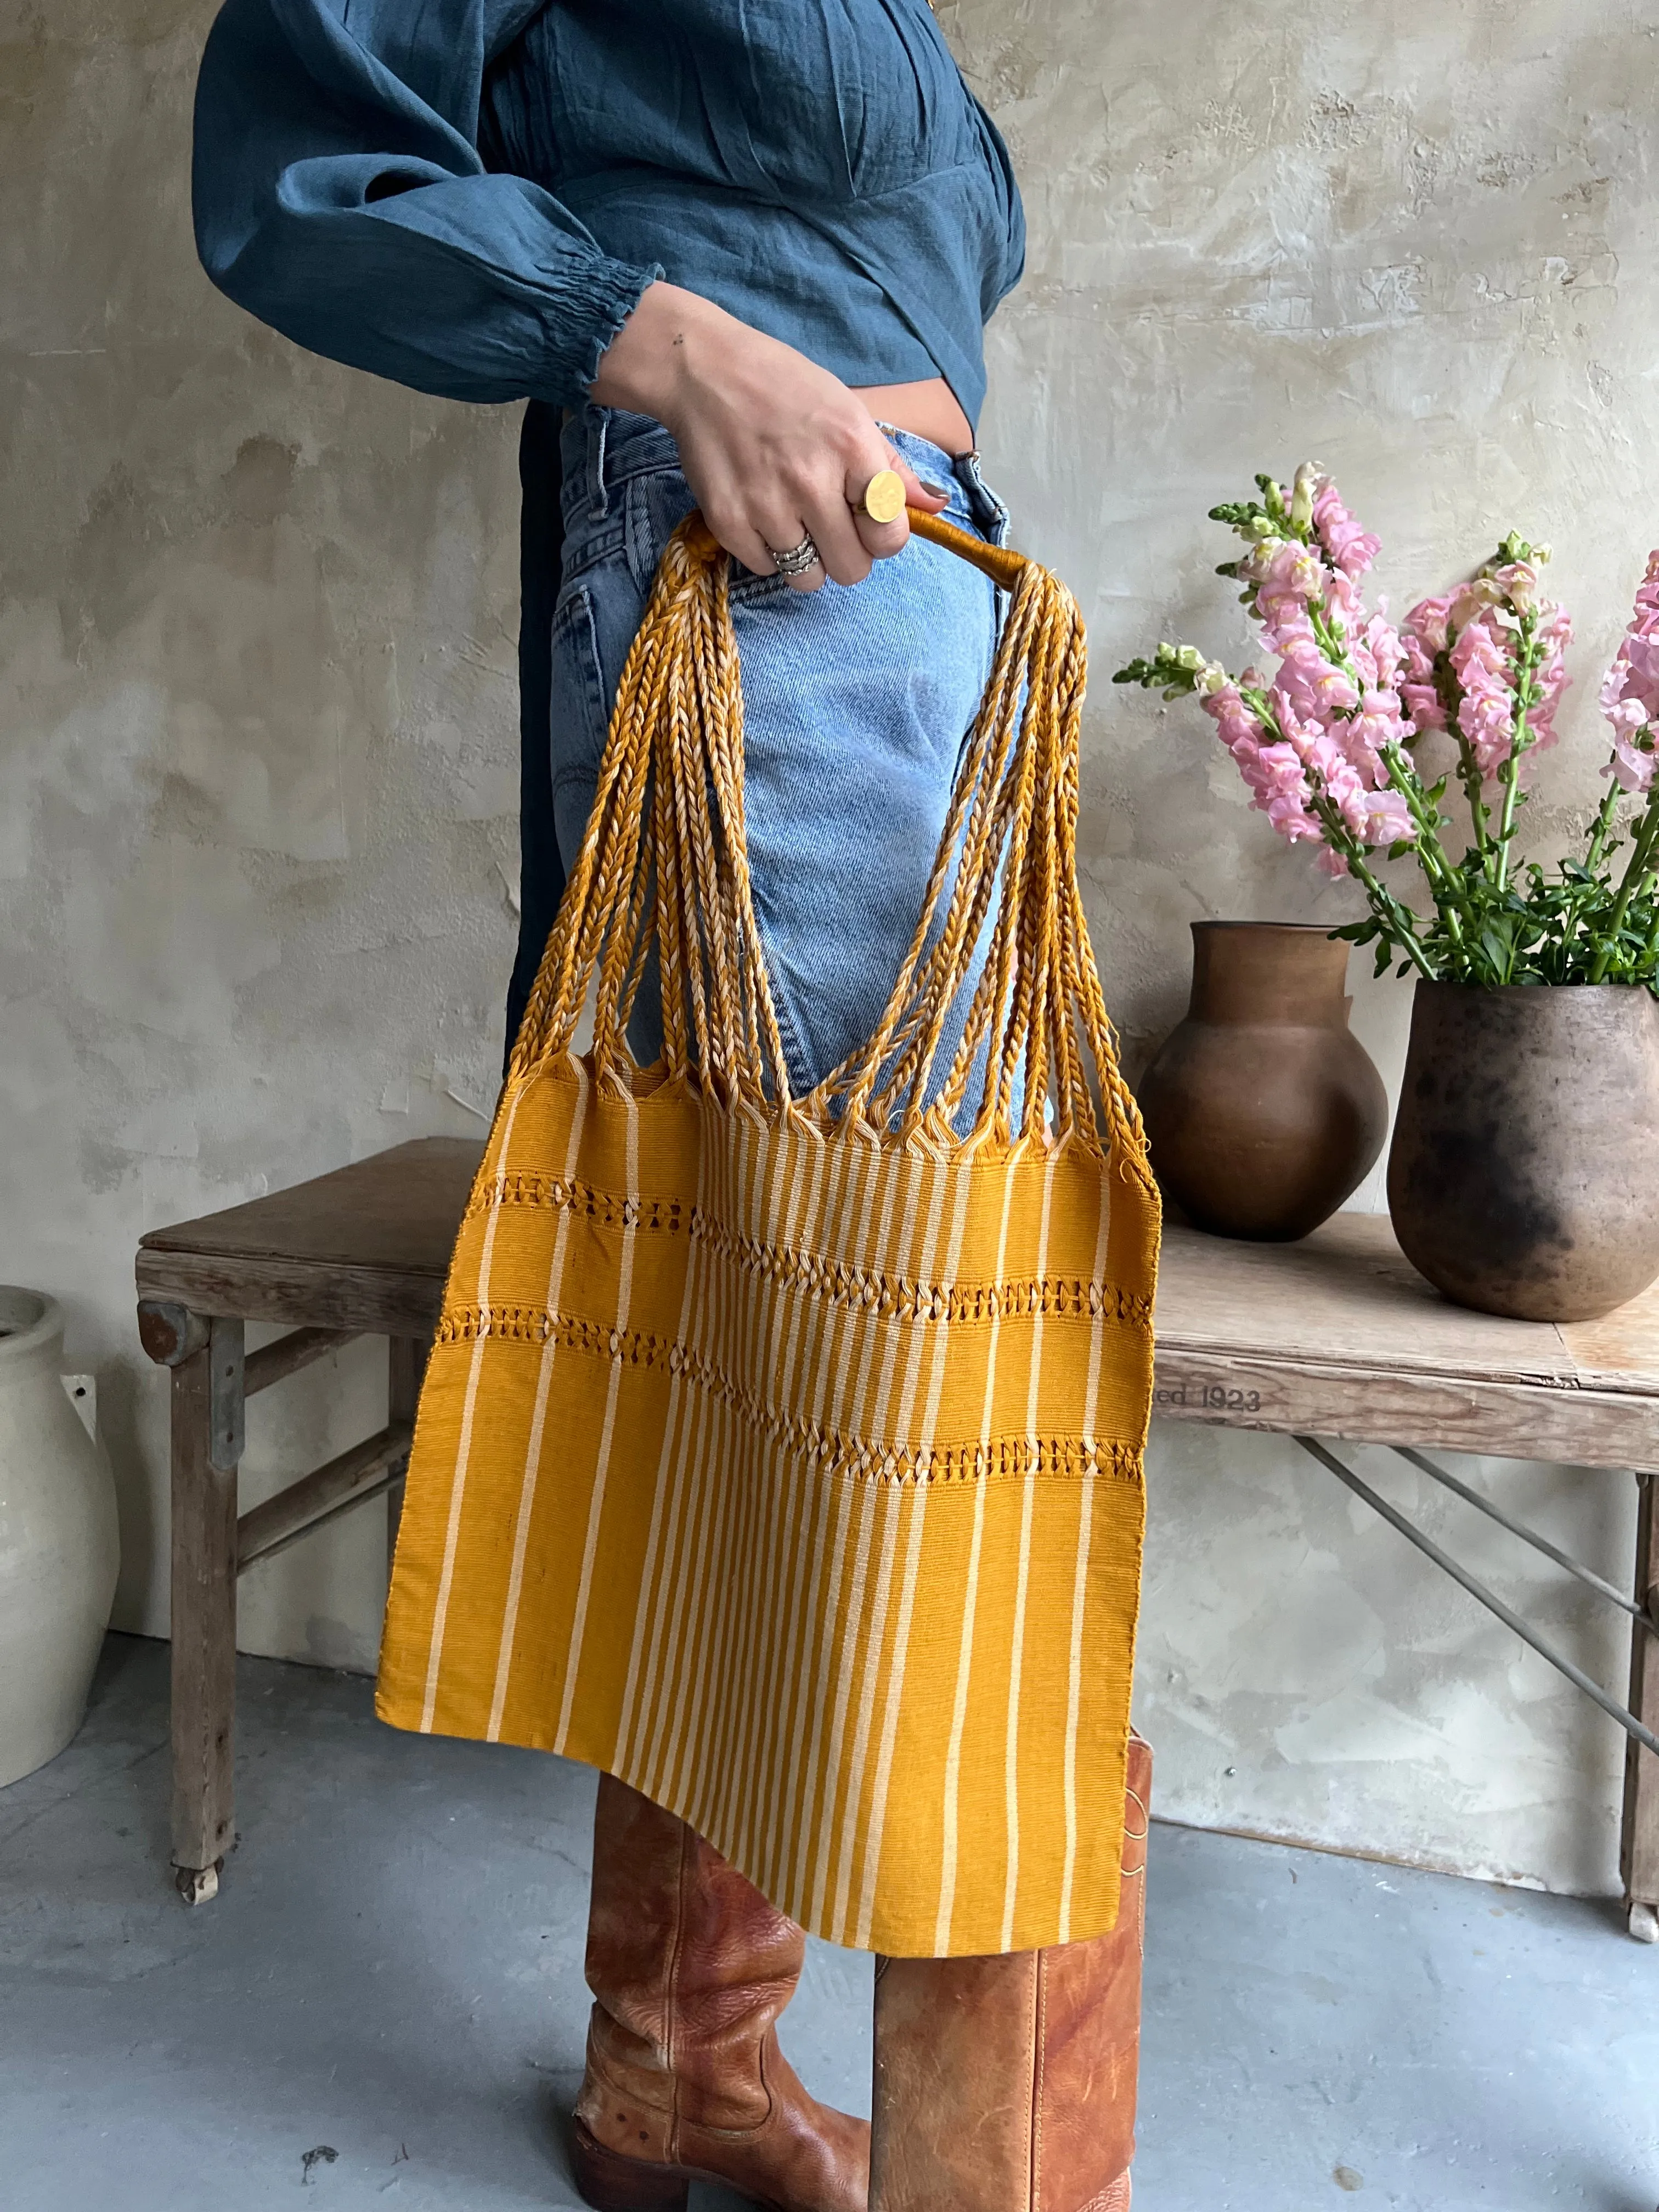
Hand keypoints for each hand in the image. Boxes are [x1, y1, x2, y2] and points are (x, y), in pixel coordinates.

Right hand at [589, 282, 949, 591]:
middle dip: (847, 554)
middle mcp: (811, 481)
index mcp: (852, 449)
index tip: (868, 523)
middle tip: (829, 525)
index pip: (891, 535)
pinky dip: (766, 550)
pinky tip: (760, 512)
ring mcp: (766, 505)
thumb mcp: (849, 413)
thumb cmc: (785, 388)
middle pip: (852, 570)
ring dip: (806, 558)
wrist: (706, 371)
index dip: (883, 537)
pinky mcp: (728, 521)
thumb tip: (936, 505)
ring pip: (807, 578)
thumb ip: (892, 467)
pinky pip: (764, 567)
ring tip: (793, 520)